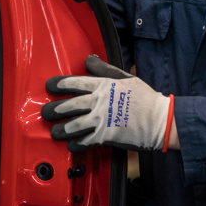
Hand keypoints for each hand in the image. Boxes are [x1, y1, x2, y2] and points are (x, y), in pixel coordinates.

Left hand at [43, 56, 174, 151]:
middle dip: (53, 110)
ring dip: (60, 130)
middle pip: (68, 105)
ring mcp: (101, 120)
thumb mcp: (125, 77)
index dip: (58, 84)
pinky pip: (84, 141)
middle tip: (46, 113)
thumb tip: (89, 60)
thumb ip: (104, 69)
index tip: (50, 86)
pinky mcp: (105, 136)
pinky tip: (71, 145)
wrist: (160, 120)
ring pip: (72, 125)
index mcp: (104, 85)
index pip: (74, 82)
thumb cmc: (145, 98)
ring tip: (54, 132)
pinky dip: (75, 144)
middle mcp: (99, 102)